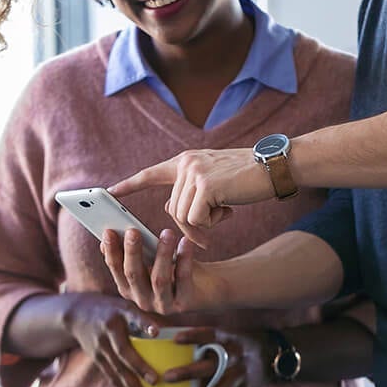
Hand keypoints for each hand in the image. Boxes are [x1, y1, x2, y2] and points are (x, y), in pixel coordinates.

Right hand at [60, 292, 165, 386]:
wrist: (77, 314)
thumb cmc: (112, 310)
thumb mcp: (125, 306)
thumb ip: (144, 318)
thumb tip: (174, 332)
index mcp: (120, 313)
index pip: (133, 317)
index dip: (144, 323)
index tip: (156, 332)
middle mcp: (109, 330)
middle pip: (124, 351)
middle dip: (139, 367)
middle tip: (156, 381)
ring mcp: (101, 346)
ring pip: (116, 369)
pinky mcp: (96, 358)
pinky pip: (111, 376)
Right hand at [102, 227, 225, 313]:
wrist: (205, 288)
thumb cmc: (173, 268)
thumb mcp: (150, 259)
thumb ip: (131, 251)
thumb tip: (107, 236)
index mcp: (129, 289)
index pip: (116, 270)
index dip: (111, 251)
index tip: (109, 232)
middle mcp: (142, 300)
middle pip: (134, 275)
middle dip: (132, 252)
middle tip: (133, 231)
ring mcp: (163, 305)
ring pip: (159, 279)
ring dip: (162, 253)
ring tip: (167, 233)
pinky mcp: (184, 303)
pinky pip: (183, 279)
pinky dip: (185, 259)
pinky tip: (185, 242)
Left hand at [110, 148, 272, 237]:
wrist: (275, 166)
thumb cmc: (247, 178)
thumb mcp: (214, 183)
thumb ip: (191, 192)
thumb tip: (171, 209)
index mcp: (185, 161)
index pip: (151, 173)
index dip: (131, 184)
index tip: (110, 191)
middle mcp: (186, 164)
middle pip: (173, 210)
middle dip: (192, 225)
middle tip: (218, 220)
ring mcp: (194, 172)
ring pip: (183, 217)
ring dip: (204, 225)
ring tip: (226, 210)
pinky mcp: (206, 185)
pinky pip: (195, 220)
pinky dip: (210, 225)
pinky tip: (229, 211)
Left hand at [162, 327, 268, 386]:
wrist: (273, 356)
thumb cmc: (240, 343)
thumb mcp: (229, 334)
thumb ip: (205, 337)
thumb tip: (169, 335)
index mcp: (230, 339)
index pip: (211, 335)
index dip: (194, 336)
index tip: (175, 338)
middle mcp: (235, 358)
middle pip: (211, 366)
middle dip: (189, 372)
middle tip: (167, 376)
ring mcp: (239, 377)